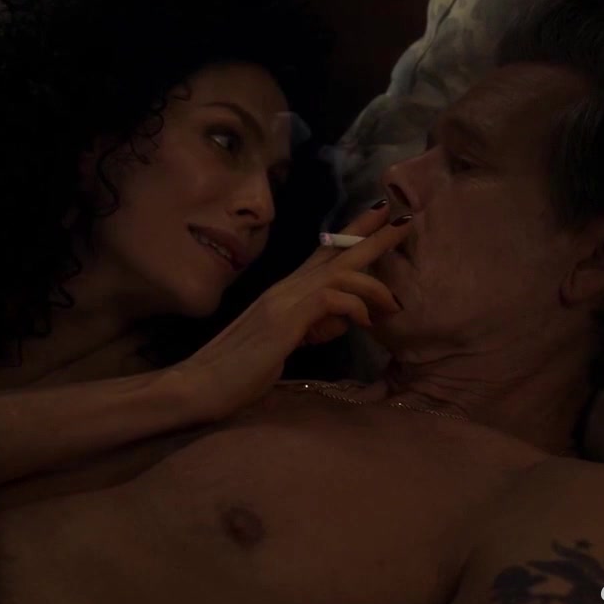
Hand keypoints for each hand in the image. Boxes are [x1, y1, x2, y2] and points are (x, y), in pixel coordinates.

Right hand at [176, 202, 410, 421]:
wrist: (199, 385)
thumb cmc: (236, 374)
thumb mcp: (283, 345)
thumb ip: (308, 328)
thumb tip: (335, 323)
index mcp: (283, 293)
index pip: (322, 255)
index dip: (351, 235)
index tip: (379, 218)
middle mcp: (284, 288)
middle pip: (335, 251)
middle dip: (372, 235)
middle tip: (405, 219)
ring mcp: (283, 301)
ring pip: (340, 272)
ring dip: (373, 283)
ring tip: (395, 302)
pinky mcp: (285, 319)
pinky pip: (332, 298)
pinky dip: (354, 306)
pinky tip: (364, 323)